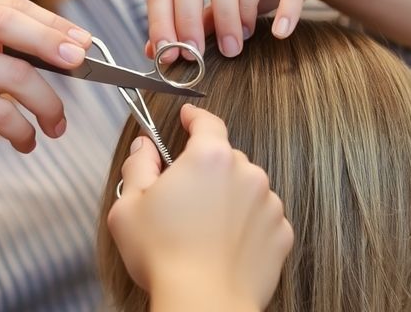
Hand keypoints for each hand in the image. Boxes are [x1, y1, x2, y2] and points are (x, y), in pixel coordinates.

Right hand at [0, 0, 92, 184]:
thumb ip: (13, 51)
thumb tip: (74, 49)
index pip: (13, 7)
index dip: (53, 22)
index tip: (84, 41)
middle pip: (9, 25)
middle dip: (52, 44)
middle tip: (81, 63)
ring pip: (13, 75)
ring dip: (46, 104)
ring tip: (56, 125)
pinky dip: (22, 131)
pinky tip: (26, 142)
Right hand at [107, 104, 292, 309]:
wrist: (204, 303)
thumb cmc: (164, 256)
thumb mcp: (129, 205)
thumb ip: (138, 166)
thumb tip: (145, 149)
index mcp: (210, 158)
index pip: (207, 122)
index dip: (195, 117)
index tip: (188, 117)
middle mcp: (247, 173)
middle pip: (225, 158)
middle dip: (205, 171)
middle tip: (181, 199)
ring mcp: (268, 204)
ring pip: (245, 188)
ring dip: (227, 199)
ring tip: (202, 230)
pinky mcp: (281, 234)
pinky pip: (261, 218)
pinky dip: (245, 225)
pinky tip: (222, 245)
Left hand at [146, 0, 344, 60]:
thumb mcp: (218, 3)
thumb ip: (191, 22)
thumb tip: (156, 51)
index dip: (162, 21)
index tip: (168, 55)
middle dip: (193, 21)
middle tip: (200, 56)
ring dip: (237, 14)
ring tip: (239, 42)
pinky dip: (286, 7)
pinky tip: (280, 33)